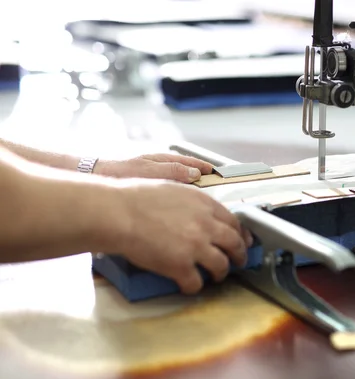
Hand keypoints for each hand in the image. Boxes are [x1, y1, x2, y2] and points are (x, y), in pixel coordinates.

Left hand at [94, 153, 213, 182]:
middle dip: (199, 175)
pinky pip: (167, 187)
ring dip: (187, 185)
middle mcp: (159, 165)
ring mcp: (152, 174)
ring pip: (177, 178)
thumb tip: (195, 174)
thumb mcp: (149, 171)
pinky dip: (175, 192)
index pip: (191, 161)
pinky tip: (174, 201)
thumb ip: (173, 171)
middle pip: (186, 168)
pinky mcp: (145, 184)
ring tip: (196, 193)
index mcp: (163, 159)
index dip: (205, 167)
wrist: (94, 178)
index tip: (217, 173)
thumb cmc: (119, 173)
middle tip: (211, 184)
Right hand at [116, 180, 252, 293]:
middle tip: (238, 261)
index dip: (240, 234)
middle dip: (239, 255)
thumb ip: (194, 203)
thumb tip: (201, 213)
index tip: (242, 241)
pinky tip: (189, 286)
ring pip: (221, 266)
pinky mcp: (180, 266)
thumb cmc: (138, 198)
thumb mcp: (175, 189)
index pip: (233, 222)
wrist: (119, 213)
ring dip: (220, 273)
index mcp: (205, 205)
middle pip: (234, 244)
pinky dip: (194, 286)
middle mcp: (206, 225)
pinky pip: (196, 283)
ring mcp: (195, 246)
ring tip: (216, 277)